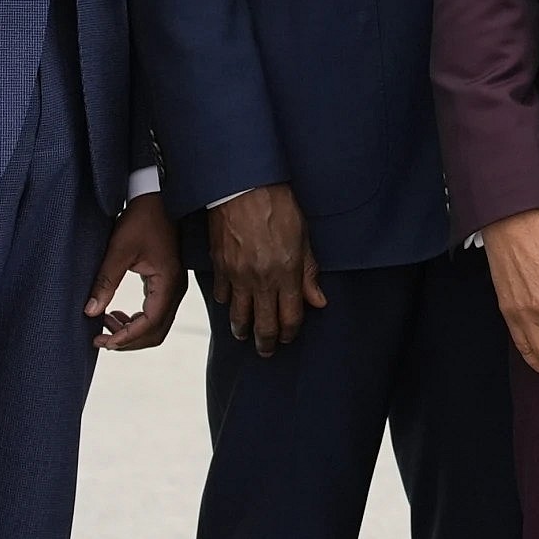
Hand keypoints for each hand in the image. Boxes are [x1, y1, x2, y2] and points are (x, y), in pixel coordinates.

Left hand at [89, 193, 185, 350]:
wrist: (157, 196)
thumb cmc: (142, 218)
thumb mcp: (120, 249)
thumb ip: (106, 281)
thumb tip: (90, 312)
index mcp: (167, 283)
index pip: (150, 324)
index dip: (126, 338)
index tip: (102, 341)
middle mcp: (175, 288)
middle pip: (156, 331)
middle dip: (129, 340)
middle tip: (101, 340)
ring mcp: (173, 286)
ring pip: (157, 324)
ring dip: (132, 331)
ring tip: (105, 325)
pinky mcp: (167, 281)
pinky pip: (156, 311)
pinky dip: (137, 320)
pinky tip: (117, 314)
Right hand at [205, 185, 324, 356]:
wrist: (244, 187)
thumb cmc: (278, 205)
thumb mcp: (304, 237)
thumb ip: (309, 273)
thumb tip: (318, 300)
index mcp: (286, 273)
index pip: (290, 317)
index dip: (290, 332)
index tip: (289, 337)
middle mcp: (261, 280)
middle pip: (264, 325)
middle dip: (267, 342)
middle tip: (267, 351)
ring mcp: (237, 276)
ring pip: (238, 316)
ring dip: (243, 330)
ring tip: (246, 335)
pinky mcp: (219, 266)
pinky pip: (221, 295)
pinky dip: (226, 303)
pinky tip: (230, 305)